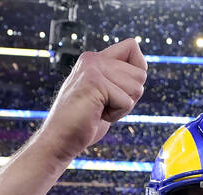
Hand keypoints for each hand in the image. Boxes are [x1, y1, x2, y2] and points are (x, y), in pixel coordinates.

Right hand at [37, 39, 146, 164]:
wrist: (60, 140)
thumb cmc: (84, 123)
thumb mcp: (105, 97)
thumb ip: (119, 81)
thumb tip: (142, 71)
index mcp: (95, 59)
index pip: (132, 46)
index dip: (137, 73)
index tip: (117, 91)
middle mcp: (93, 59)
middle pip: (141, 74)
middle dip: (130, 97)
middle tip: (104, 106)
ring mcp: (92, 68)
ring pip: (137, 88)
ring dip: (122, 107)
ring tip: (99, 110)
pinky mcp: (94, 82)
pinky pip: (126, 102)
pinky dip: (116, 116)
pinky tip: (96, 115)